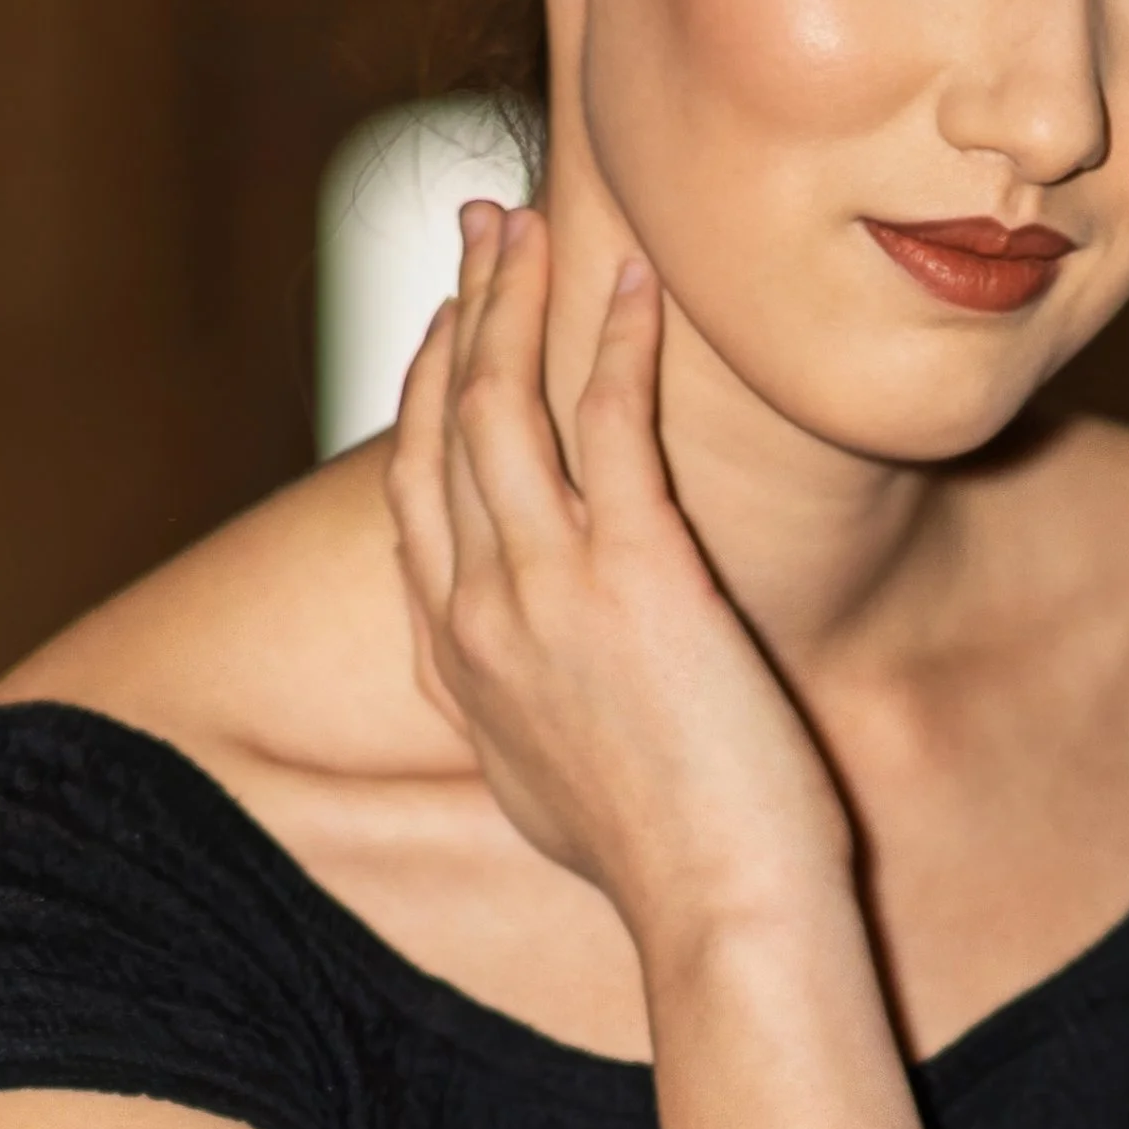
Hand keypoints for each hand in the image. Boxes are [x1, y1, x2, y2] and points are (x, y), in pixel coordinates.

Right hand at [386, 200, 851, 944]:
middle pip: (440, 428)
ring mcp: (543, 591)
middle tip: (480, 227)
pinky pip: (609, 423)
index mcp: (454, 668)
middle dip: (457, 313)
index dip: (420, 398)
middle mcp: (476, 616)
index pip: (413, 503)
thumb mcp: (551, 795)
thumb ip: (522, 721)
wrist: (716, 911)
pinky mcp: (634, 575)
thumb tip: (530, 700)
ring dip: (513, 297)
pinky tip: (636, 277)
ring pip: (499, 406)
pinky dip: (616, 338)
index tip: (446, 328)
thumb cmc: (665, 869)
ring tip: (533, 217)